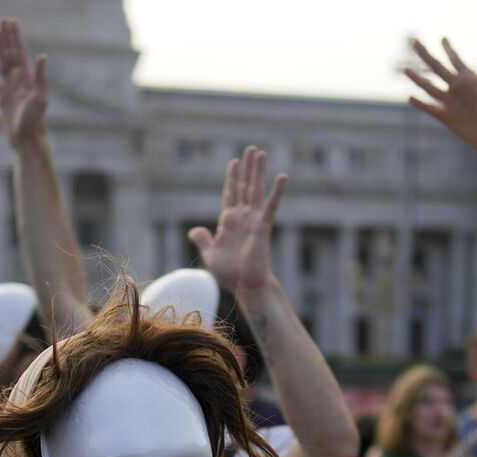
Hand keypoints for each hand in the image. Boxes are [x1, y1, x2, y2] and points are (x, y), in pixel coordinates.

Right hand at [0, 18, 48, 146]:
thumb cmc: (35, 121)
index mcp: (28, 78)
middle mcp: (19, 80)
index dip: (16, 36)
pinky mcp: (1, 99)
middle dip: (7, 36)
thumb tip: (42, 56)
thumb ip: (41, 77)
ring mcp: (10, 89)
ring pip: (2, 62)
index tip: (11, 21)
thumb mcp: (40, 98)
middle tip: (2, 20)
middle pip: (11, 53)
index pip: (20, 51)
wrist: (26, 140)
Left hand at [187, 146, 285, 295]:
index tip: (234, 162)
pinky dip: (277, 191)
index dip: (232, 178)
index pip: (231, 193)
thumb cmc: (230, 274)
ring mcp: (254, 220)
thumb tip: (194, 230)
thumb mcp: (210, 254)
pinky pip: (271, 205)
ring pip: (256, 189)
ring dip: (258, 171)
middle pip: (245, 186)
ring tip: (261, 152)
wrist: (245, 286)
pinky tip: (282, 176)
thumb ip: (203, 240)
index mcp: (229, 221)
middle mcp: (242, 217)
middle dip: (247, 168)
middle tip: (251, 149)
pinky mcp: (263, 226)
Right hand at [405, 39, 476, 157]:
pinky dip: (420, 103)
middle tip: (415, 42)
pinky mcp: (446, 118)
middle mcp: (457, 88)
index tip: (442, 38)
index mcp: (469, 79)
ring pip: (429, 87)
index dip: (448, 48)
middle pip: (437, 67)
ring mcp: (450, 103)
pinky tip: (410, 97)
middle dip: (426, 55)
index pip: (455, 59)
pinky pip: (430, 109)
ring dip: (417, 78)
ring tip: (406, 69)